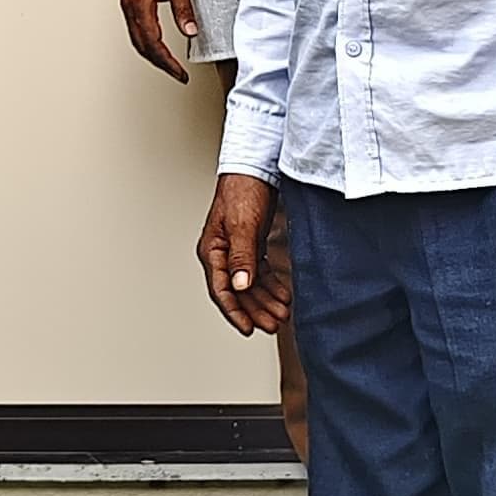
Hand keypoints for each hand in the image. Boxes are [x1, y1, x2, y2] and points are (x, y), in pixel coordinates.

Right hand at [121, 0, 196, 77]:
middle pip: (142, 46)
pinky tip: (159, 46)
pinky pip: (136, 29)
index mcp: (139, 2)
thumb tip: (189, 31)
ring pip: (137, 40)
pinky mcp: (130, 1)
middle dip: (161, 63)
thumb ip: (183, 8)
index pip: (153, 42)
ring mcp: (127, 4)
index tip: (180, 73)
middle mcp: (129, 5)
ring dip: (153, 55)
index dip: (168, 61)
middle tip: (178, 74)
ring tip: (170, 65)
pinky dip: (147, 43)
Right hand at [199, 172, 291, 335]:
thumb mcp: (242, 226)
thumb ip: (241, 257)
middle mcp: (222, 252)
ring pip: (250, 283)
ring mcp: (237, 249)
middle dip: (256, 309)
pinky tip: (282, 293)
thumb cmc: (243, 190)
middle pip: (238, 291)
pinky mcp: (252, 243)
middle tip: (274, 324)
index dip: (235, 312)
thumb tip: (240, 286)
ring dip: (266, 299)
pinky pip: (260, 272)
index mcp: (212, 249)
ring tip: (282, 312)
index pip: (222, 289)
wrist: (257, 167)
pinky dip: (271, 284)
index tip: (249, 328)